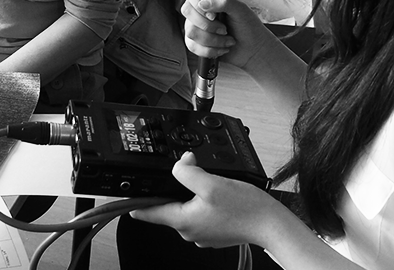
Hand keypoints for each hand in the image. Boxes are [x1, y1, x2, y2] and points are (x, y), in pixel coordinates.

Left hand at [130, 152, 282, 248]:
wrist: (270, 224)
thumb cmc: (245, 209)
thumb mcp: (211, 183)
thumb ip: (187, 171)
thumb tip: (181, 162)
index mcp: (182, 221)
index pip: (147, 212)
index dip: (134, 200)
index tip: (122, 194)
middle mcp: (189, 231)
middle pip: (167, 206)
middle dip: (171, 187)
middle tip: (184, 171)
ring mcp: (202, 232)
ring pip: (185, 207)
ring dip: (190, 192)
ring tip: (206, 181)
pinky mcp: (215, 230)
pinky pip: (200, 211)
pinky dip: (204, 200)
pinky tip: (217, 192)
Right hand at [181, 0, 272, 68]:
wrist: (252, 49)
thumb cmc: (249, 27)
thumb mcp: (241, 9)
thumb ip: (224, 1)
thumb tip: (203, 3)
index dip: (198, 1)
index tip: (213, 15)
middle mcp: (200, 8)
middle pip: (187, 11)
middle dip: (208, 25)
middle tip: (224, 29)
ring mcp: (195, 24)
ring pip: (190, 31)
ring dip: (213, 39)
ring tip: (226, 39)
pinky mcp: (194, 41)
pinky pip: (192, 46)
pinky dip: (210, 50)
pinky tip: (221, 47)